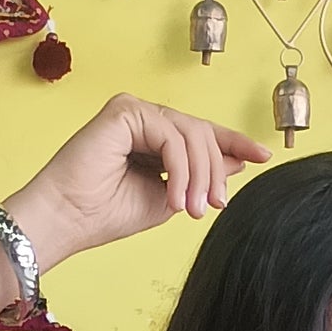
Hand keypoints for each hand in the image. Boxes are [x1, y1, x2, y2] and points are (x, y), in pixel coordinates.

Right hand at [7, 95, 269, 273]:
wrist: (66, 220)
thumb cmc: (105, 214)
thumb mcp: (170, 198)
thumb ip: (200, 177)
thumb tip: (239, 160)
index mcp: (153, 137)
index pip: (201, 134)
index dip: (234, 143)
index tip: (265, 156)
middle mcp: (144, 118)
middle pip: (202, 133)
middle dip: (216, 171)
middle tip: (215, 208)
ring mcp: (134, 111)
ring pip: (191, 134)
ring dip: (200, 176)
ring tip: (194, 210)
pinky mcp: (124, 110)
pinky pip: (171, 136)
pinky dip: (180, 170)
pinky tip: (175, 199)